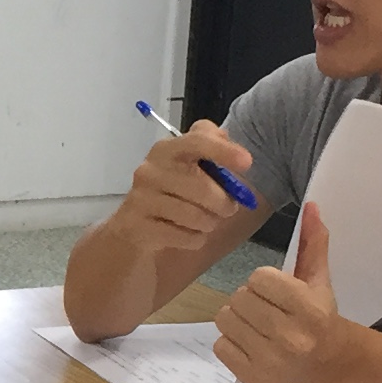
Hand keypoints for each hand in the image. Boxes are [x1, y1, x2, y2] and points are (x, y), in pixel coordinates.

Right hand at [111, 121, 255, 258]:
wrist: (134, 224)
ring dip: (210, 223)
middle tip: (227, 208)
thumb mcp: (190, 162)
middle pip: (204, 188)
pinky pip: (187, 238)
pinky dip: (195, 240)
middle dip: (225, 204)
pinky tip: (187, 234)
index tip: (247, 162)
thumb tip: (230, 143)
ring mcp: (141, 200)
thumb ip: (211, 145)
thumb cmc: (173, 190)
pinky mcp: (139, 228)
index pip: (197, 142)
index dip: (223, 151)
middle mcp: (150, 171)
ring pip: (197, 217)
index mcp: (166, 149)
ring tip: (204, 221)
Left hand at [214, 202, 352, 382]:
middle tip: (266, 309)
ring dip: (237, 319)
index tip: (278, 292)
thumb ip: (312, 243)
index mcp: (308, 310)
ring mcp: (269, 361)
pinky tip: (252, 344)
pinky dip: (231, 343)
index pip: (259, 278)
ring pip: (224, 320)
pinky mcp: (253, 378)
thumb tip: (311, 206)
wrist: (328, 362)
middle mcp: (290, 338)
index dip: (264, 281)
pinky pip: (220, 346)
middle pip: (239, 298)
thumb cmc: (319, 316)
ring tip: (257, 325)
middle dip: (249, 299)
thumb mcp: (318, 280)